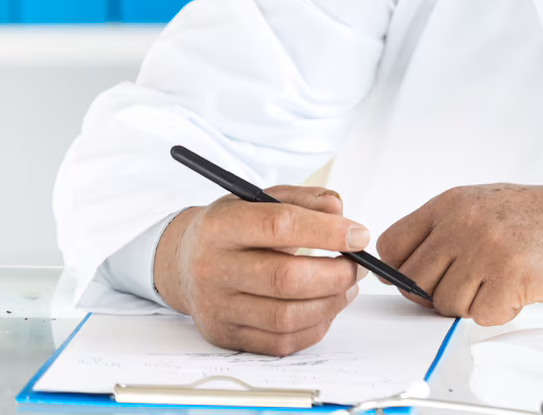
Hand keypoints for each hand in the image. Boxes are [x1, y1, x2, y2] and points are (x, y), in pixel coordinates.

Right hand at [153, 185, 368, 354]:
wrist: (183, 263)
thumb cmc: (232, 228)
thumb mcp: (260, 199)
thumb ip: (303, 199)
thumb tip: (339, 211)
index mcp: (221, 226)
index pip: (279, 226)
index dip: (327, 232)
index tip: (359, 235)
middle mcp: (213, 268)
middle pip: (286, 279)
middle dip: (336, 274)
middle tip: (358, 266)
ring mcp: (216, 307)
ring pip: (286, 317)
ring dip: (331, 304)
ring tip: (346, 287)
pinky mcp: (224, 335)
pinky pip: (280, 342)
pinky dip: (314, 327)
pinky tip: (325, 307)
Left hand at [377, 181, 542, 325]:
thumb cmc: (536, 217)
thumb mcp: (480, 205)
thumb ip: (440, 232)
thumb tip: (398, 273)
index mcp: (450, 203)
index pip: (393, 246)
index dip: (399, 271)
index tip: (417, 278)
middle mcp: (463, 222)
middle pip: (414, 282)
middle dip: (436, 293)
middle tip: (468, 285)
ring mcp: (486, 249)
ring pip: (445, 304)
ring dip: (471, 304)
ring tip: (498, 282)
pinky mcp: (509, 277)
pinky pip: (480, 316)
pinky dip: (498, 311)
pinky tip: (515, 290)